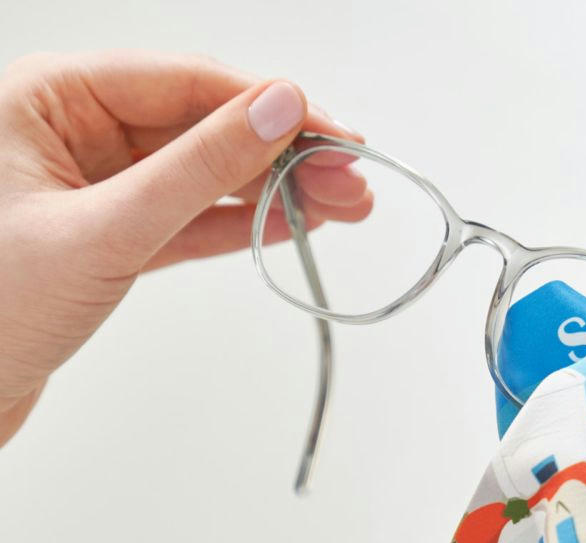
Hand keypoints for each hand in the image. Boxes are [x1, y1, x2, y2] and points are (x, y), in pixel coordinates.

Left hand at [0, 50, 372, 444]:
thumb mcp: (106, 230)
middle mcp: (74, 130)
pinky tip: (292, 225)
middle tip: (353, 181)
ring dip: (274, 190)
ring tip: (342, 206)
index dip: (270, 106)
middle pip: (204, 126)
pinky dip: (240, 224)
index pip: (185, 83)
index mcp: (52, 98)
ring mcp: (96, 183)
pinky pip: (188, 219)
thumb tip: (276, 111)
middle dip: (284, 154)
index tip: (335, 135)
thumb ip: (196, 169)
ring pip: (203, 174)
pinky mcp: (112, 236)